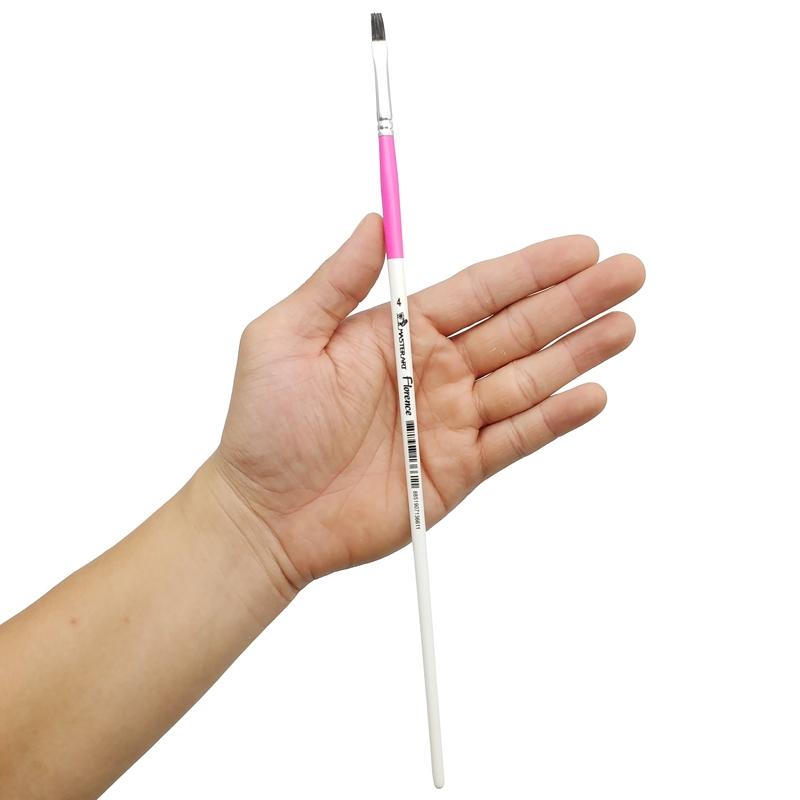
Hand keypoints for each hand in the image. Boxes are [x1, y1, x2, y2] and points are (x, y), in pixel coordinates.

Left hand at [211, 214, 644, 591]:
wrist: (266, 514)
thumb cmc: (265, 426)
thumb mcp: (287, 336)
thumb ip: (336, 281)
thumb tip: (373, 220)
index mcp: (400, 333)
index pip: (480, 291)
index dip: (532, 269)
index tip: (580, 248)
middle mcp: (434, 371)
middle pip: (518, 328)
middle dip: (574, 300)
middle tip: (629, 272)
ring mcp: (451, 420)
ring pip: (529, 378)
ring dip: (578, 352)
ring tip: (624, 325)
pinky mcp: (460, 469)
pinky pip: (516, 438)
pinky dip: (555, 418)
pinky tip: (590, 394)